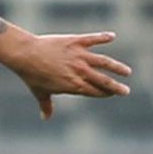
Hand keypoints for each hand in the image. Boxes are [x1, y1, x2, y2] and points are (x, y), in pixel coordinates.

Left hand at [3, 32, 131, 118]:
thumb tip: (45, 117)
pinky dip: (103, 37)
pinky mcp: (76, 42)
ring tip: (126, 71)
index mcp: (74, 85)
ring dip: (117, 67)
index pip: (95, 92)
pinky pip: (93, 39)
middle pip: (104, 81)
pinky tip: (112, 36)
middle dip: (117, 87)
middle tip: (126, 91)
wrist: (26, 54)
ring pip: (104, 62)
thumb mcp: (40, 92)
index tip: (112, 94)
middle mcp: (80, 71)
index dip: (105, 94)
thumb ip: (46, 105)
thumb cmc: (32, 75)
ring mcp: (79, 56)